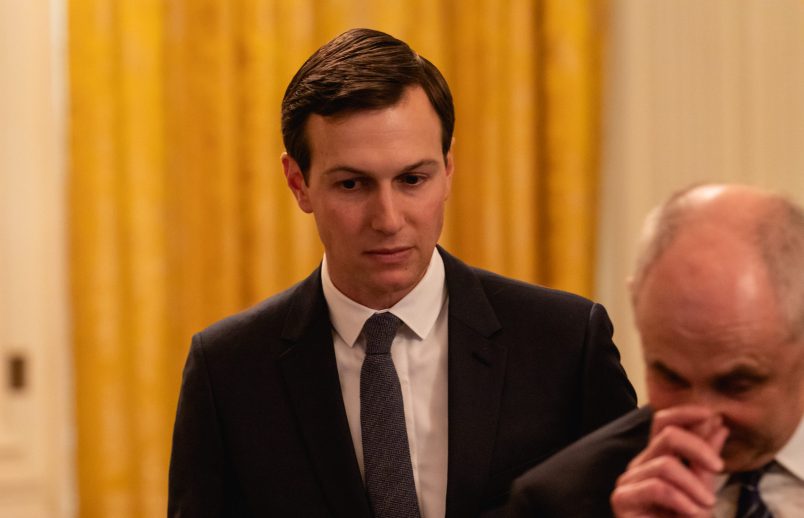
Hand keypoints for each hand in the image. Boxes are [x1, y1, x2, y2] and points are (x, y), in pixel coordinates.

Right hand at [611, 405, 728, 516]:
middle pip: (667, 435)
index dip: (686, 412)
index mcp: (656, 458)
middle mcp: (640, 464)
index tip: (714, 415)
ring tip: (707, 506)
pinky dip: (681, 500)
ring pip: (665, 464)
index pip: (664, 421)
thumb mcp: (702, 488)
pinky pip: (656, 487)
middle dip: (698, 447)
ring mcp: (628, 480)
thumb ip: (706, 458)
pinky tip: (693, 514)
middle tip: (719, 468)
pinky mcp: (622, 499)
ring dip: (694, 486)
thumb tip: (719, 423)